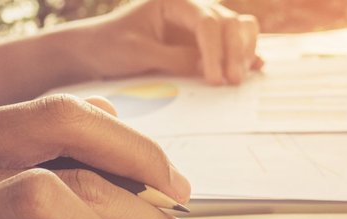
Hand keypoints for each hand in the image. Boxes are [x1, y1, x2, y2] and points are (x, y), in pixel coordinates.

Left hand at [46, 0, 263, 84]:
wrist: (94, 51)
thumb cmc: (109, 46)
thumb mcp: (139, 54)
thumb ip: (175, 59)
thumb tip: (208, 70)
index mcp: (174, 1)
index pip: (207, 21)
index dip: (215, 50)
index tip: (214, 79)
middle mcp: (192, 8)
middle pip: (230, 22)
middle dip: (235, 51)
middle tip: (232, 82)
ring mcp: (199, 25)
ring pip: (238, 28)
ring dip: (244, 51)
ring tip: (239, 78)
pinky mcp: (202, 43)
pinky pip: (231, 44)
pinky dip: (244, 55)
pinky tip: (253, 69)